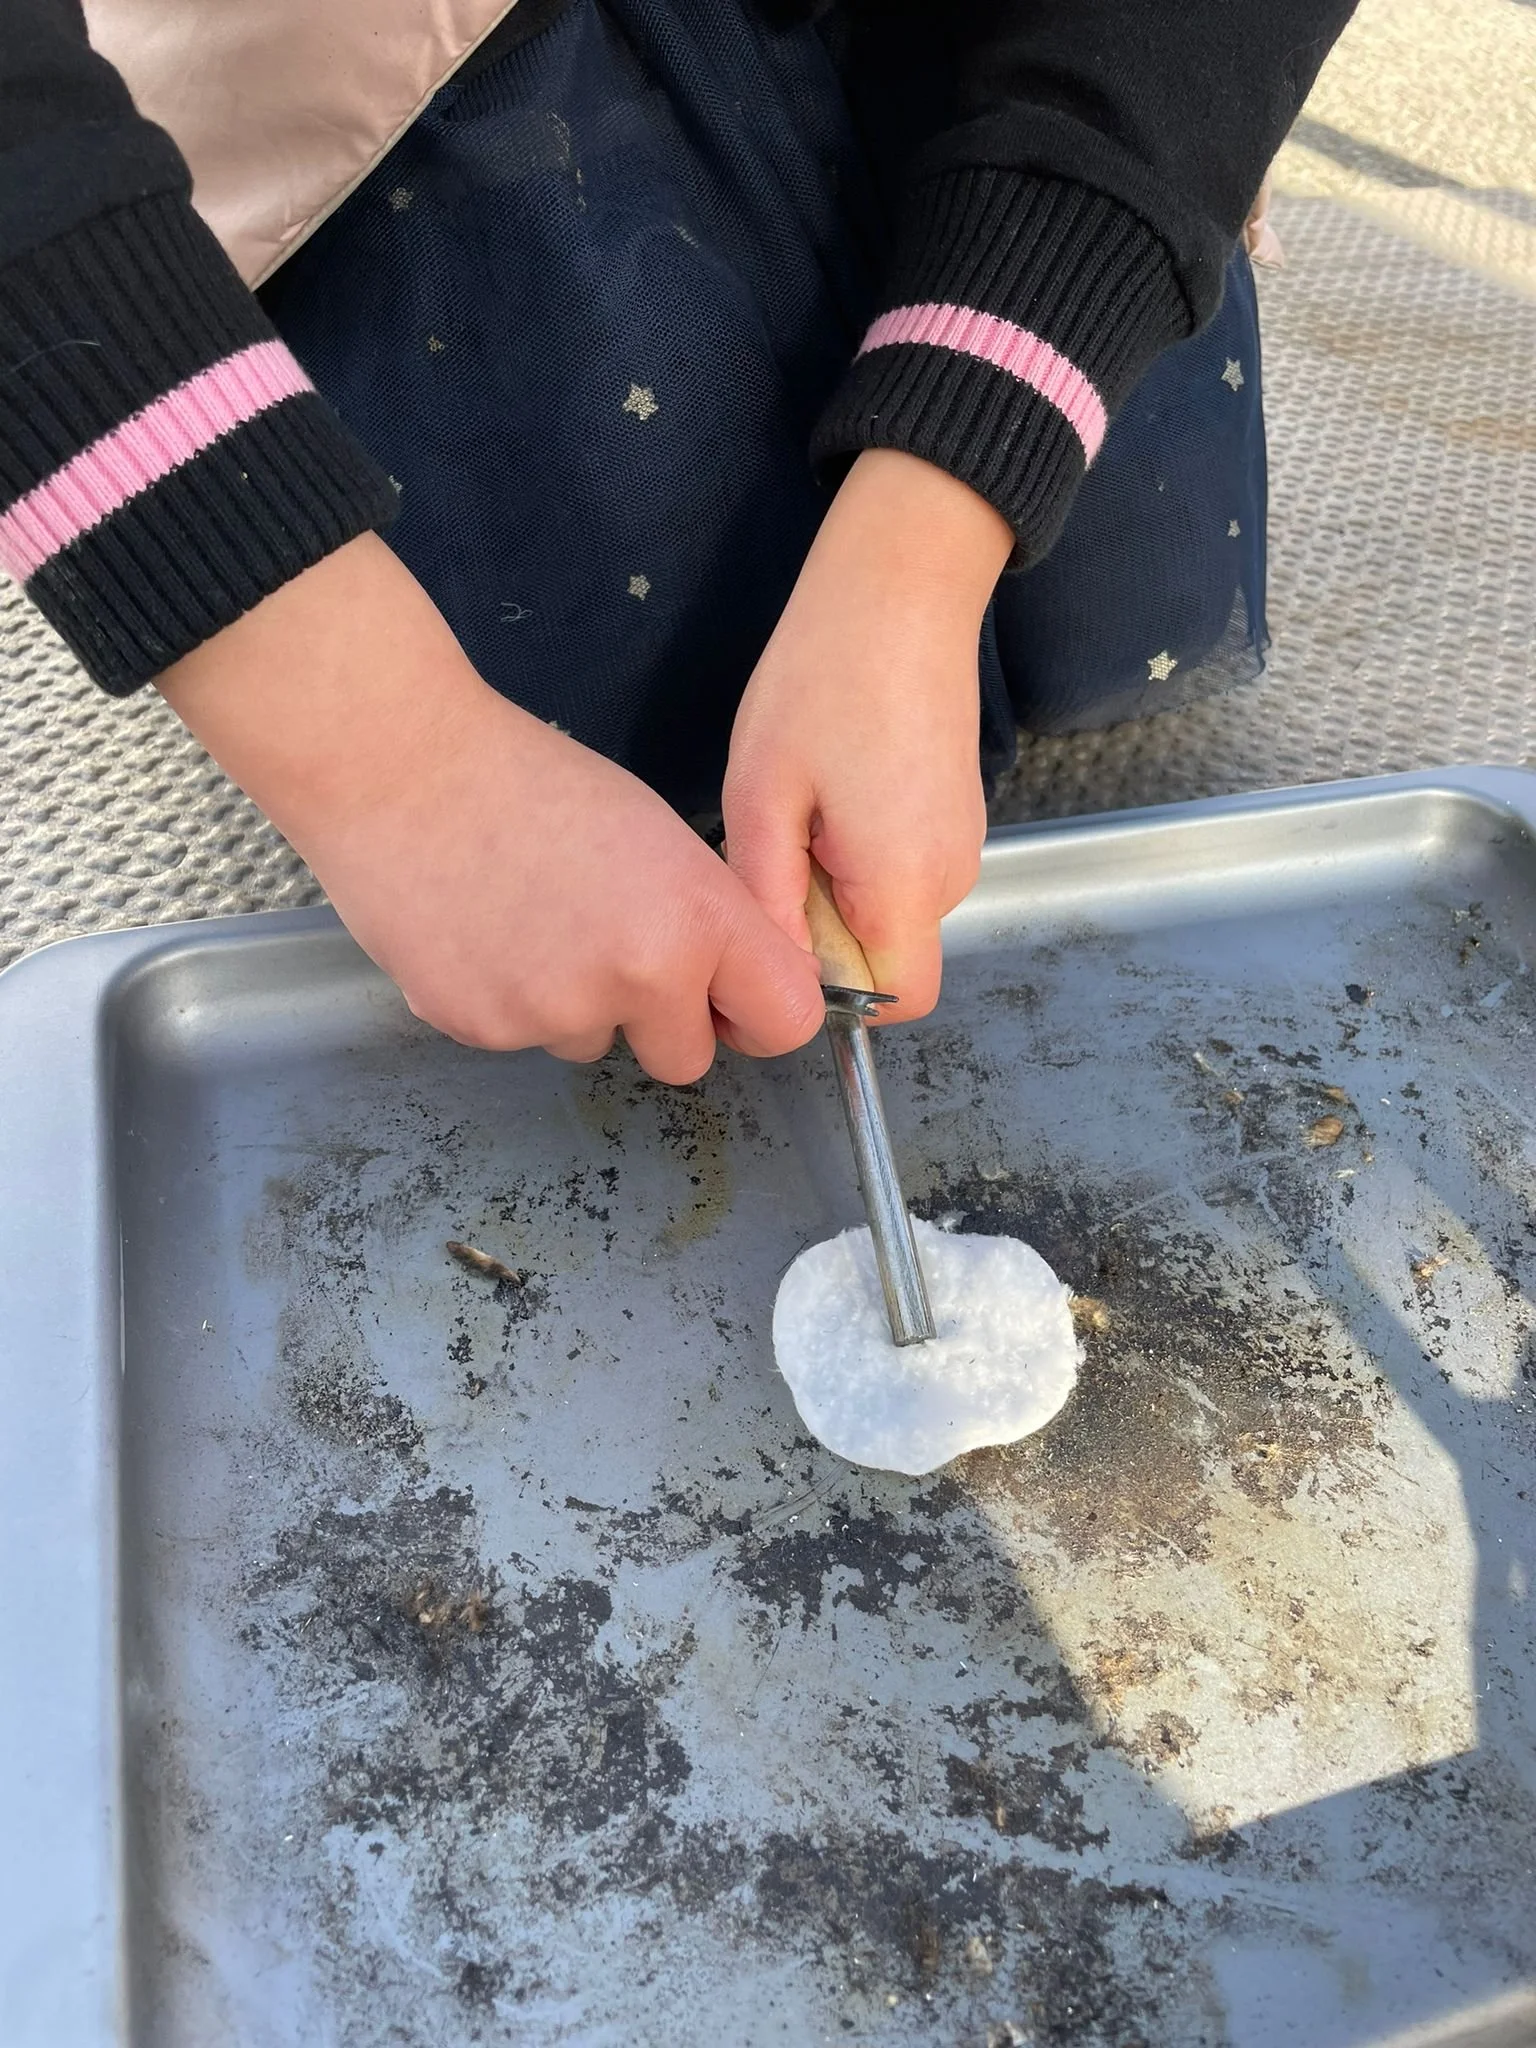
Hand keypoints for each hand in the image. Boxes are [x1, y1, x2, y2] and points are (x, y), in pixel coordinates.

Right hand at [157, 535, 824, 1081]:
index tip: (732, 1003)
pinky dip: (508, 999)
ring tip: (528, 921)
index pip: (784, 1023)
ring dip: (575, 1005)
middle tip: (610, 949)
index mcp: (697, 919)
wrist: (399, 769)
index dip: (757, 1014)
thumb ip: (705, 920)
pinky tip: (481, 934)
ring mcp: (556, 1013)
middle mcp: (639, 979)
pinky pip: (522, 1037)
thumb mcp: (656, 835)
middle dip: (660, 1021)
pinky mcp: (483, 1031)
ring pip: (594, 1044)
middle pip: (687, 1060)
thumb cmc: (530, 780)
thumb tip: (731, 987)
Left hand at [722, 449, 1011, 1017]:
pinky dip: (861, 851)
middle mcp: (951, 876)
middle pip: (888, 955)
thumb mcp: (763, 796)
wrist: (901, 585)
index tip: (781, 940)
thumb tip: (769, 973)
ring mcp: (962, 841)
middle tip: (775, 847)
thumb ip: (769, 899)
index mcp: (905, 884)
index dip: (834, 995)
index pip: (894, 1001)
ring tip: (800, 805)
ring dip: (838, 885)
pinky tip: (830, 786)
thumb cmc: (824, 678)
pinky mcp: (956, 810)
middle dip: (824, 931)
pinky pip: (903, 866)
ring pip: (891, 909)